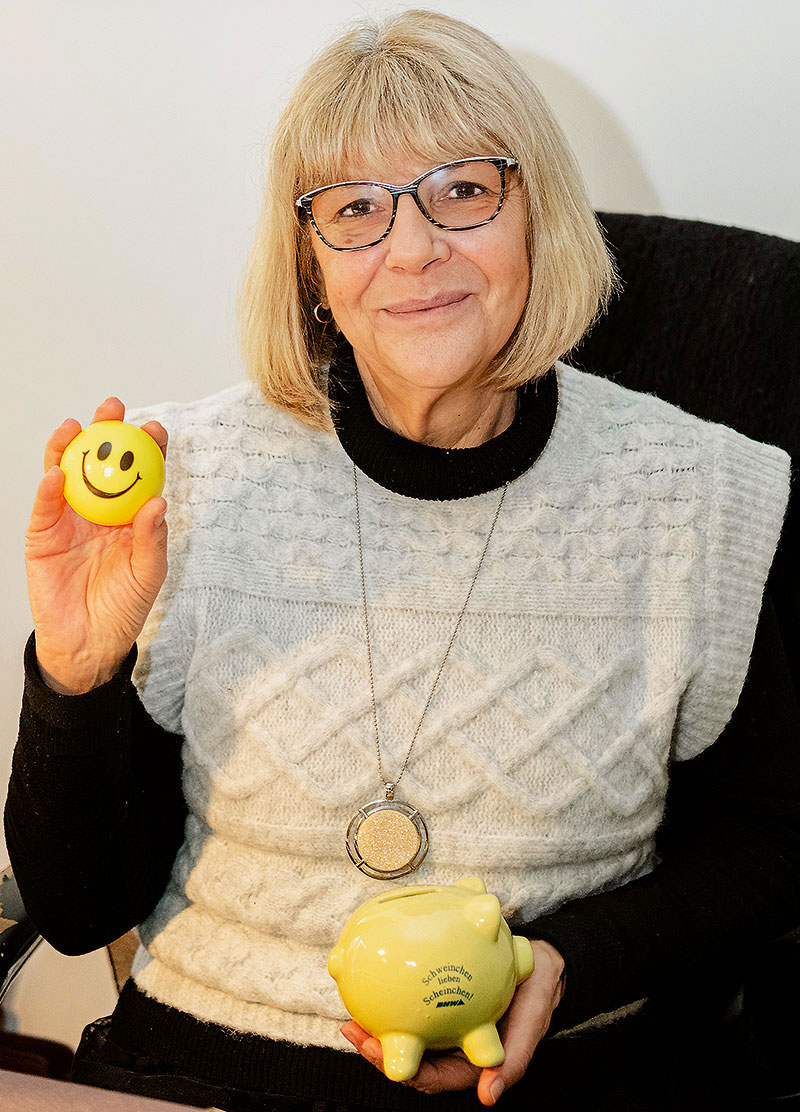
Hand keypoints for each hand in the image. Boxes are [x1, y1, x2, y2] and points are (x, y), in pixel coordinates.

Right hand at [25, 397, 168, 693]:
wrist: (89, 642)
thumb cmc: (124, 607)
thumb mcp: (149, 573)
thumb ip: (153, 538)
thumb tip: (158, 502)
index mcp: (130, 515)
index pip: (138, 474)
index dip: (145, 449)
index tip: (155, 429)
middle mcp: (99, 510)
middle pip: (100, 463)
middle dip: (104, 432)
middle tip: (112, 410)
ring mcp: (69, 520)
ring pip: (66, 475)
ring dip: (68, 448)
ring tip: (76, 428)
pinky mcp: (42, 535)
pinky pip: (44, 507)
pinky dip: (48, 488)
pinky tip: (56, 472)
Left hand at [340, 939, 564, 1105]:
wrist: (542, 960)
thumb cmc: (537, 991)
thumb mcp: (533, 1021)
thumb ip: (515, 1059)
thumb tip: (489, 1099)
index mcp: (474, 1061)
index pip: (432, 1077)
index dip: (403, 1071)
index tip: (375, 1051)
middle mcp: (456, 1048)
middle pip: (412, 1059)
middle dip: (378, 1052)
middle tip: (352, 1030)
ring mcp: (448, 1026)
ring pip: (410, 1036)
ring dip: (380, 1030)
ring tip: (353, 1016)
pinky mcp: (443, 1004)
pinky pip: (416, 1009)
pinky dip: (396, 1005)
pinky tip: (378, 987)